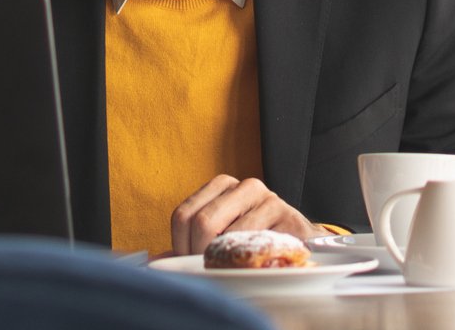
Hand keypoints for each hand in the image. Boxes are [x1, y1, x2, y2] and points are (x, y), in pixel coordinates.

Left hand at [170, 175, 320, 256]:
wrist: (299, 243)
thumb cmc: (255, 240)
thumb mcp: (220, 236)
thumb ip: (189, 245)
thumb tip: (155, 261)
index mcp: (221, 186)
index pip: (182, 215)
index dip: (180, 246)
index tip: (190, 262)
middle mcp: (242, 185)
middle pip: (202, 221)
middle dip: (199, 253)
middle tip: (209, 268)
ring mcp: (266, 197)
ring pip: (227, 233)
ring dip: (225, 258)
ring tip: (232, 267)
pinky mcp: (285, 213)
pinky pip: (254, 240)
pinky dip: (246, 258)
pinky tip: (252, 262)